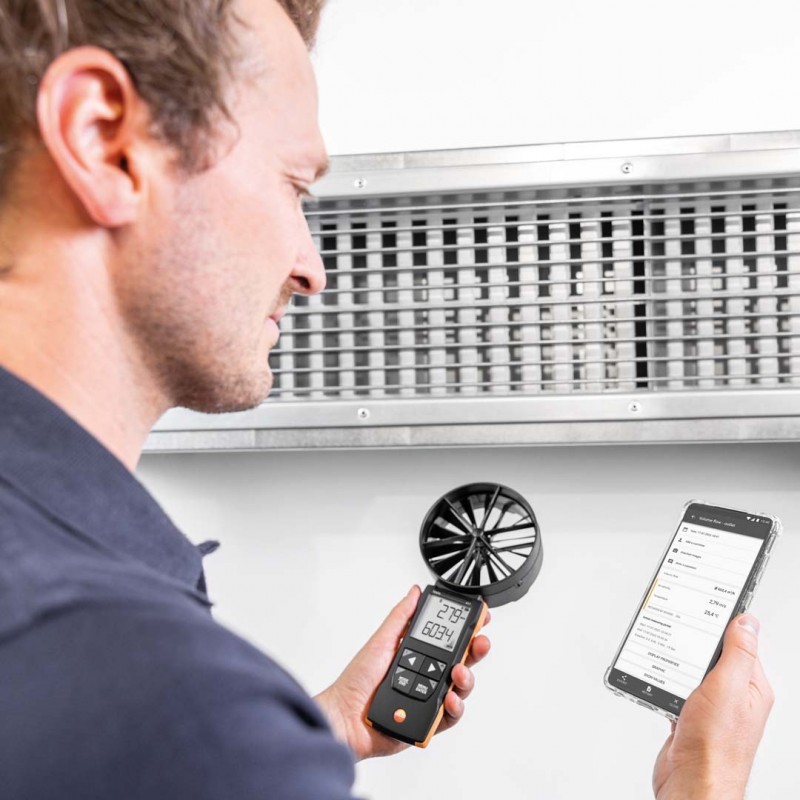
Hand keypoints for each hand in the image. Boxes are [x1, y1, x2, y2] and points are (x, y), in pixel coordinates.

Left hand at [314, 585, 490, 760]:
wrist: (344, 717)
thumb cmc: (356, 681)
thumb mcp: (381, 641)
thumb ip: (400, 617)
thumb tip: (414, 592)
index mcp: (417, 654)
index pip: (449, 639)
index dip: (467, 629)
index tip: (481, 618)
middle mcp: (426, 675)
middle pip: (462, 661)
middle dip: (476, 650)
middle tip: (480, 642)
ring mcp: (429, 698)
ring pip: (461, 688)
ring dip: (466, 678)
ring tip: (457, 673)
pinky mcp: (428, 722)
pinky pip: (451, 715)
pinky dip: (454, 707)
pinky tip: (448, 698)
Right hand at [652, 614, 773, 799]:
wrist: (692, 784)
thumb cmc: (716, 746)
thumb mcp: (730, 686)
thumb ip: (738, 652)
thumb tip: (746, 621)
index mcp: (752, 687)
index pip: (741, 643)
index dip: (725, 623)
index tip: (709, 602)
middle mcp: (735, 697)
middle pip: (714, 655)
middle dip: (695, 645)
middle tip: (681, 629)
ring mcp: (711, 708)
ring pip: (692, 672)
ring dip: (677, 665)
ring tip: (668, 657)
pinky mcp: (689, 718)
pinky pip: (676, 690)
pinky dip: (665, 684)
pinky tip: (659, 682)